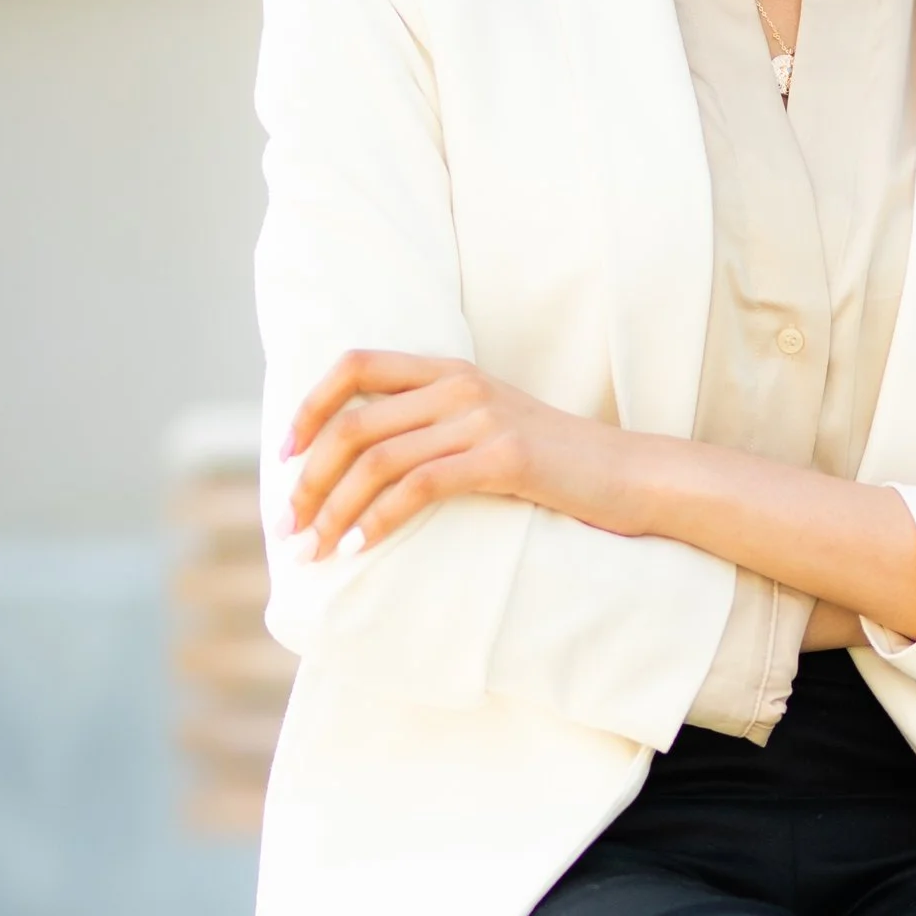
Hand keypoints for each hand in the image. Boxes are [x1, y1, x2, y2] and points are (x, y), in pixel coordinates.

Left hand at [281, 350, 629, 553]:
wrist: (631, 476)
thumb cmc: (556, 466)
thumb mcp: (488, 429)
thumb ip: (434, 428)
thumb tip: (365, 466)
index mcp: (448, 369)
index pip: (354, 364)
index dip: (309, 407)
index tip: (283, 455)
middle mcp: (458, 384)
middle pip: (353, 424)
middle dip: (309, 480)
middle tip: (290, 527)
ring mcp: (481, 418)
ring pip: (376, 460)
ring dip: (333, 511)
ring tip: (314, 551)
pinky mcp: (503, 457)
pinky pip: (418, 487)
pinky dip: (378, 521)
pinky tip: (360, 548)